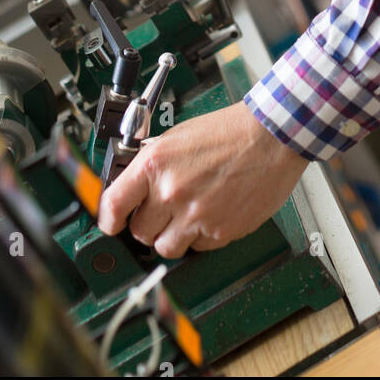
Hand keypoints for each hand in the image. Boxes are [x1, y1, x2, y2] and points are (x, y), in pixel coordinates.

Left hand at [97, 101, 306, 257]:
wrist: (271, 137)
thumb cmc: (231, 131)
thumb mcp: (179, 136)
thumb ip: (155, 164)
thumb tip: (136, 188)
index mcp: (156, 163)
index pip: (114, 204)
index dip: (108, 219)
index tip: (111, 223)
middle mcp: (171, 191)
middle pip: (140, 232)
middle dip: (148, 224)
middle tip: (162, 213)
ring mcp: (195, 215)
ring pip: (166, 247)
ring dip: (173, 236)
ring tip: (188, 217)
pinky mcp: (219, 232)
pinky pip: (198, 248)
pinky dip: (201, 237)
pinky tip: (213, 213)